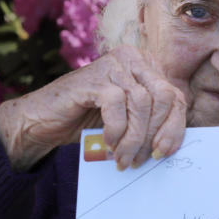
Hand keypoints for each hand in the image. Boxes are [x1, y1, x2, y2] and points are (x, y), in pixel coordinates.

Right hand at [0, 46, 187, 170]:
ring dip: (135, 139)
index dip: (175, 128)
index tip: (163, 153)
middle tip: (143, 159)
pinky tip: (108, 144)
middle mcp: (133, 58)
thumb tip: (174, 144)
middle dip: (156, 134)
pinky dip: (116, 130)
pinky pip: (117, 104)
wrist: (42, 121)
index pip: (176, 97)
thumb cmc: (87, 122)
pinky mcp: (94, 77)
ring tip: (123, 158)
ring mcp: (113, 64)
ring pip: (142, 103)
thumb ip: (152, 122)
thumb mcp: (129, 121)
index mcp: (146, 67)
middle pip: (165, 97)